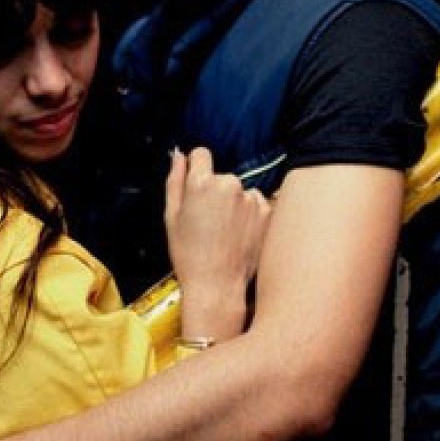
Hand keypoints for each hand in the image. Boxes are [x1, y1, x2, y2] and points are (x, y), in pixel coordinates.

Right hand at [163, 146, 269, 342]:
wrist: (217, 286)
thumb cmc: (189, 255)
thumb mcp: (172, 217)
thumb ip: (175, 181)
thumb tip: (178, 156)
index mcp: (202, 183)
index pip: (201, 154)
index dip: (196, 168)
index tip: (196, 185)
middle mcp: (230, 185)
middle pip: (221, 177)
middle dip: (215, 192)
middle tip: (208, 222)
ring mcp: (252, 199)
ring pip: (240, 192)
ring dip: (235, 204)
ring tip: (225, 233)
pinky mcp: (268, 212)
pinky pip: (257, 204)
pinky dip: (250, 216)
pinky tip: (240, 236)